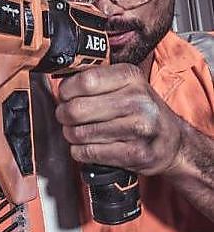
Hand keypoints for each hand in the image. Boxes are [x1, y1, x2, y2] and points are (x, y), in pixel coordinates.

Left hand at [56, 64, 181, 174]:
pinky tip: (85, 146)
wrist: (172, 142)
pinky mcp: (136, 154)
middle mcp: (138, 101)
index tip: (64, 95)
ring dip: (71, 134)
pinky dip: (79, 151)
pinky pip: (89, 153)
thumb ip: (95, 78)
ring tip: (76, 131)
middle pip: (77, 109)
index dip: (66, 90)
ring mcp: (139, 129)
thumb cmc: (140, 109)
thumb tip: (60, 80)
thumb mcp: (125, 83)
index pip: (84, 81)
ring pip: (79, 133)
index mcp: (131, 77)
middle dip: (64, 114)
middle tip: (66, 115)